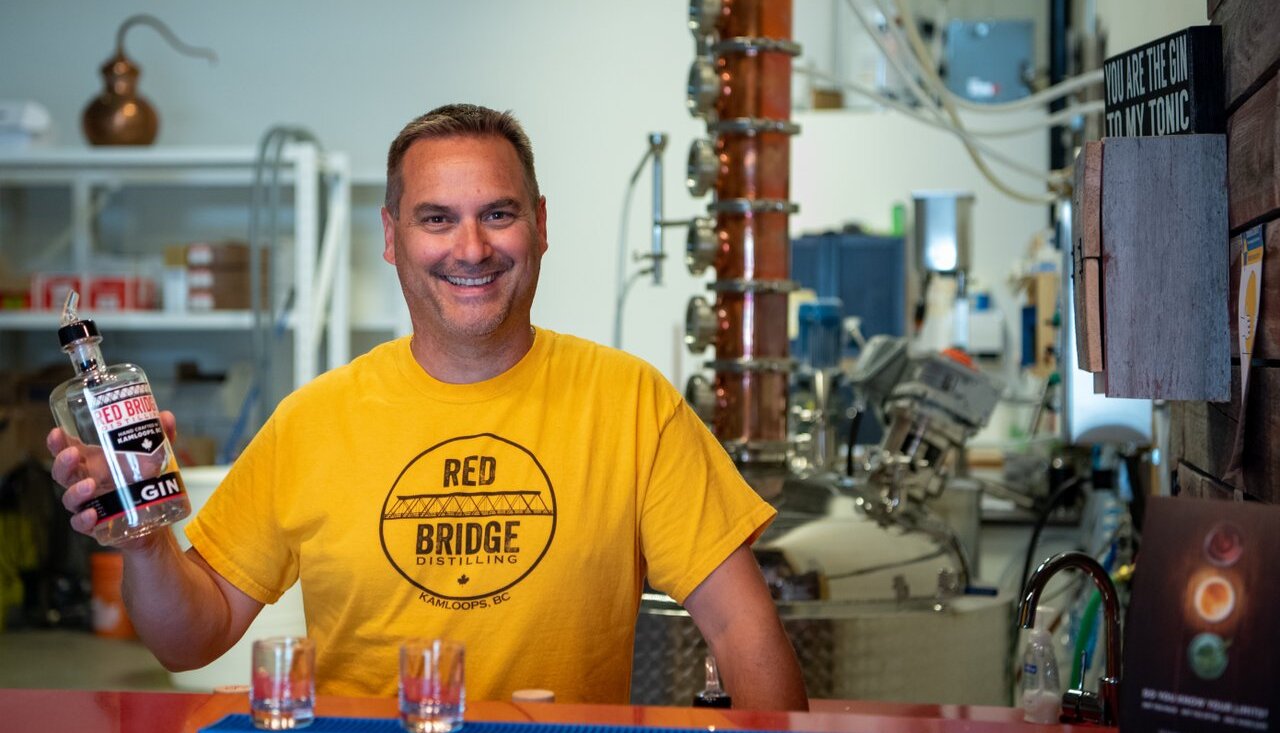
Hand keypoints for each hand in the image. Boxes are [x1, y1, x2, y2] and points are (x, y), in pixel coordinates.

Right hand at [47, 411, 178, 537]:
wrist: (155, 518)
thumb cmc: (144, 481)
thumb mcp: (154, 456)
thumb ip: (159, 436)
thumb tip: (166, 416)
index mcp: (94, 463)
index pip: (67, 450)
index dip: (57, 442)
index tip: (56, 432)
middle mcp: (86, 482)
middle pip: (63, 472)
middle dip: (62, 462)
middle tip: (72, 453)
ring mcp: (89, 504)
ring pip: (69, 498)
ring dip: (76, 491)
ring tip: (90, 484)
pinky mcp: (95, 524)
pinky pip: (81, 523)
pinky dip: (83, 519)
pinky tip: (93, 514)